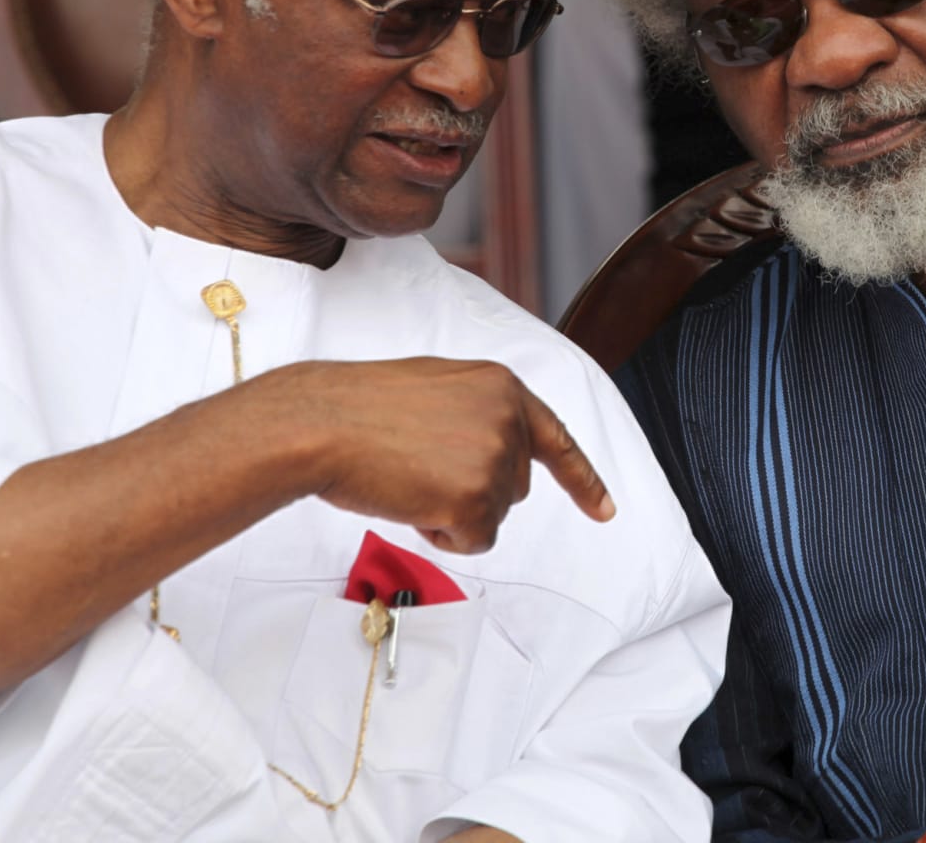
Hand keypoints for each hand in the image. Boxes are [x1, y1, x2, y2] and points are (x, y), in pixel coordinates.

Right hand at [244, 357, 614, 553]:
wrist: (321, 424)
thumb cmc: (360, 408)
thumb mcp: (437, 388)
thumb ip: (478, 412)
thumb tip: (493, 450)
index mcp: (501, 386)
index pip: (556, 439)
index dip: (582, 480)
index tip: (605, 510)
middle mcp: (510, 420)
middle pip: (515, 487)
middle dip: (473, 490)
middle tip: (418, 466)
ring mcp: (497, 459)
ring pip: (493, 516)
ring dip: (452, 511)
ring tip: (407, 477)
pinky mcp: (477, 499)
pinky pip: (474, 540)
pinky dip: (443, 534)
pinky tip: (410, 501)